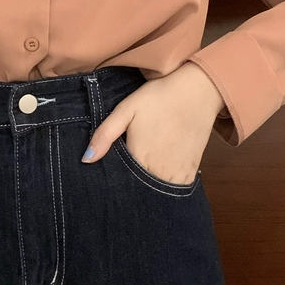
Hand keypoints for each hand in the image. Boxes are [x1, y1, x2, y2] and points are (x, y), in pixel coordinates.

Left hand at [81, 61, 225, 184]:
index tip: (108, 177)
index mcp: (138, 158)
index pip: (120, 181)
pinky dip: (166, 186)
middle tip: (128, 172)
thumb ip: (105, 135)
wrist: (197, 90)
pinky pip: (176, 190)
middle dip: (130, 188)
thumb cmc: (159, 97)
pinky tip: (160, 176)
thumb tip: (86, 160)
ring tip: (143, 174)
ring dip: (148, 190)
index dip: (113, 181)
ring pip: (156, 193)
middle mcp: (158, 171)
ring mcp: (177, 174)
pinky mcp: (191, 171)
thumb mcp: (126, 109)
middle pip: (139, 191)